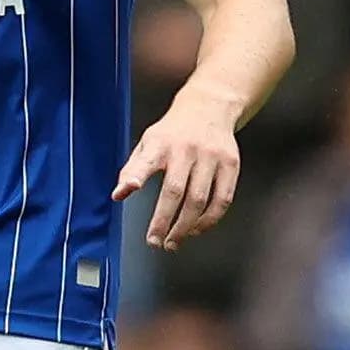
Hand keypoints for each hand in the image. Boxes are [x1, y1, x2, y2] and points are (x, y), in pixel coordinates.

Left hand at [114, 97, 241, 249]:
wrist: (209, 107)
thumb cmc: (173, 132)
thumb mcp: (148, 143)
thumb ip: (133, 169)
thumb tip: (118, 195)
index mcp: (160, 143)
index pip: (146, 161)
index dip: (135, 176)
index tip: (126, 190)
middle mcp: (187, 149)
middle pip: (175, 191)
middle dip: (164, 221)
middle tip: (155, 241)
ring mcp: (211, 156)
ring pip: (200, 200)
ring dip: (186, 226)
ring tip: (174, 241)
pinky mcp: (231, 164)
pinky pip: (222, 199)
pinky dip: (209, 219)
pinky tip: (196, 229)